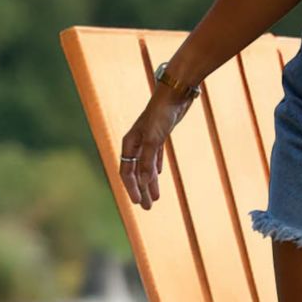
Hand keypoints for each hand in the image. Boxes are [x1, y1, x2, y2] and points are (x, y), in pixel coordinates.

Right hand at [118, 87, 195, 209]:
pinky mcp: (160, 135)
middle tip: (147, 208)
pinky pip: (154, 156)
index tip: (139, 203)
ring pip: (146, 166)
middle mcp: (136, 142)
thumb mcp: (155, 139)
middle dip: (141, 190)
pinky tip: (158, 175)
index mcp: (129, 143)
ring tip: (155, 198)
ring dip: (150, 182)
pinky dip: (155, 168)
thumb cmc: (162, 114)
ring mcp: (148, 139)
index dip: (132, 188)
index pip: (127, 171)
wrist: (175, 93)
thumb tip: (143, 183)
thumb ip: (148, 161)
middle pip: (135, 172)